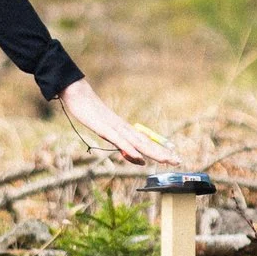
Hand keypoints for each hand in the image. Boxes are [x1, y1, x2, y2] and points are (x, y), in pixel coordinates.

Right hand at [59, 80, 181, 165]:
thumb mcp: (107, 132)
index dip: (160, 150)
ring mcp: (115, 128)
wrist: (78, 94)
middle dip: (162, 153)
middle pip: (146, 143)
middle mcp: (124, 129)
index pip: (146, 142)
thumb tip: (137, 157)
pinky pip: (119, 140)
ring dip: (152, 151)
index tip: (174, 158)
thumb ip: (122, 144)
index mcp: (125, 130)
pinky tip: (139, 156)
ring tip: (165, 159)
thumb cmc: (90, 112)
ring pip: (137, 142)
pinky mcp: (104, 128)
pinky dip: (130, 149)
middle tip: (178, 161)